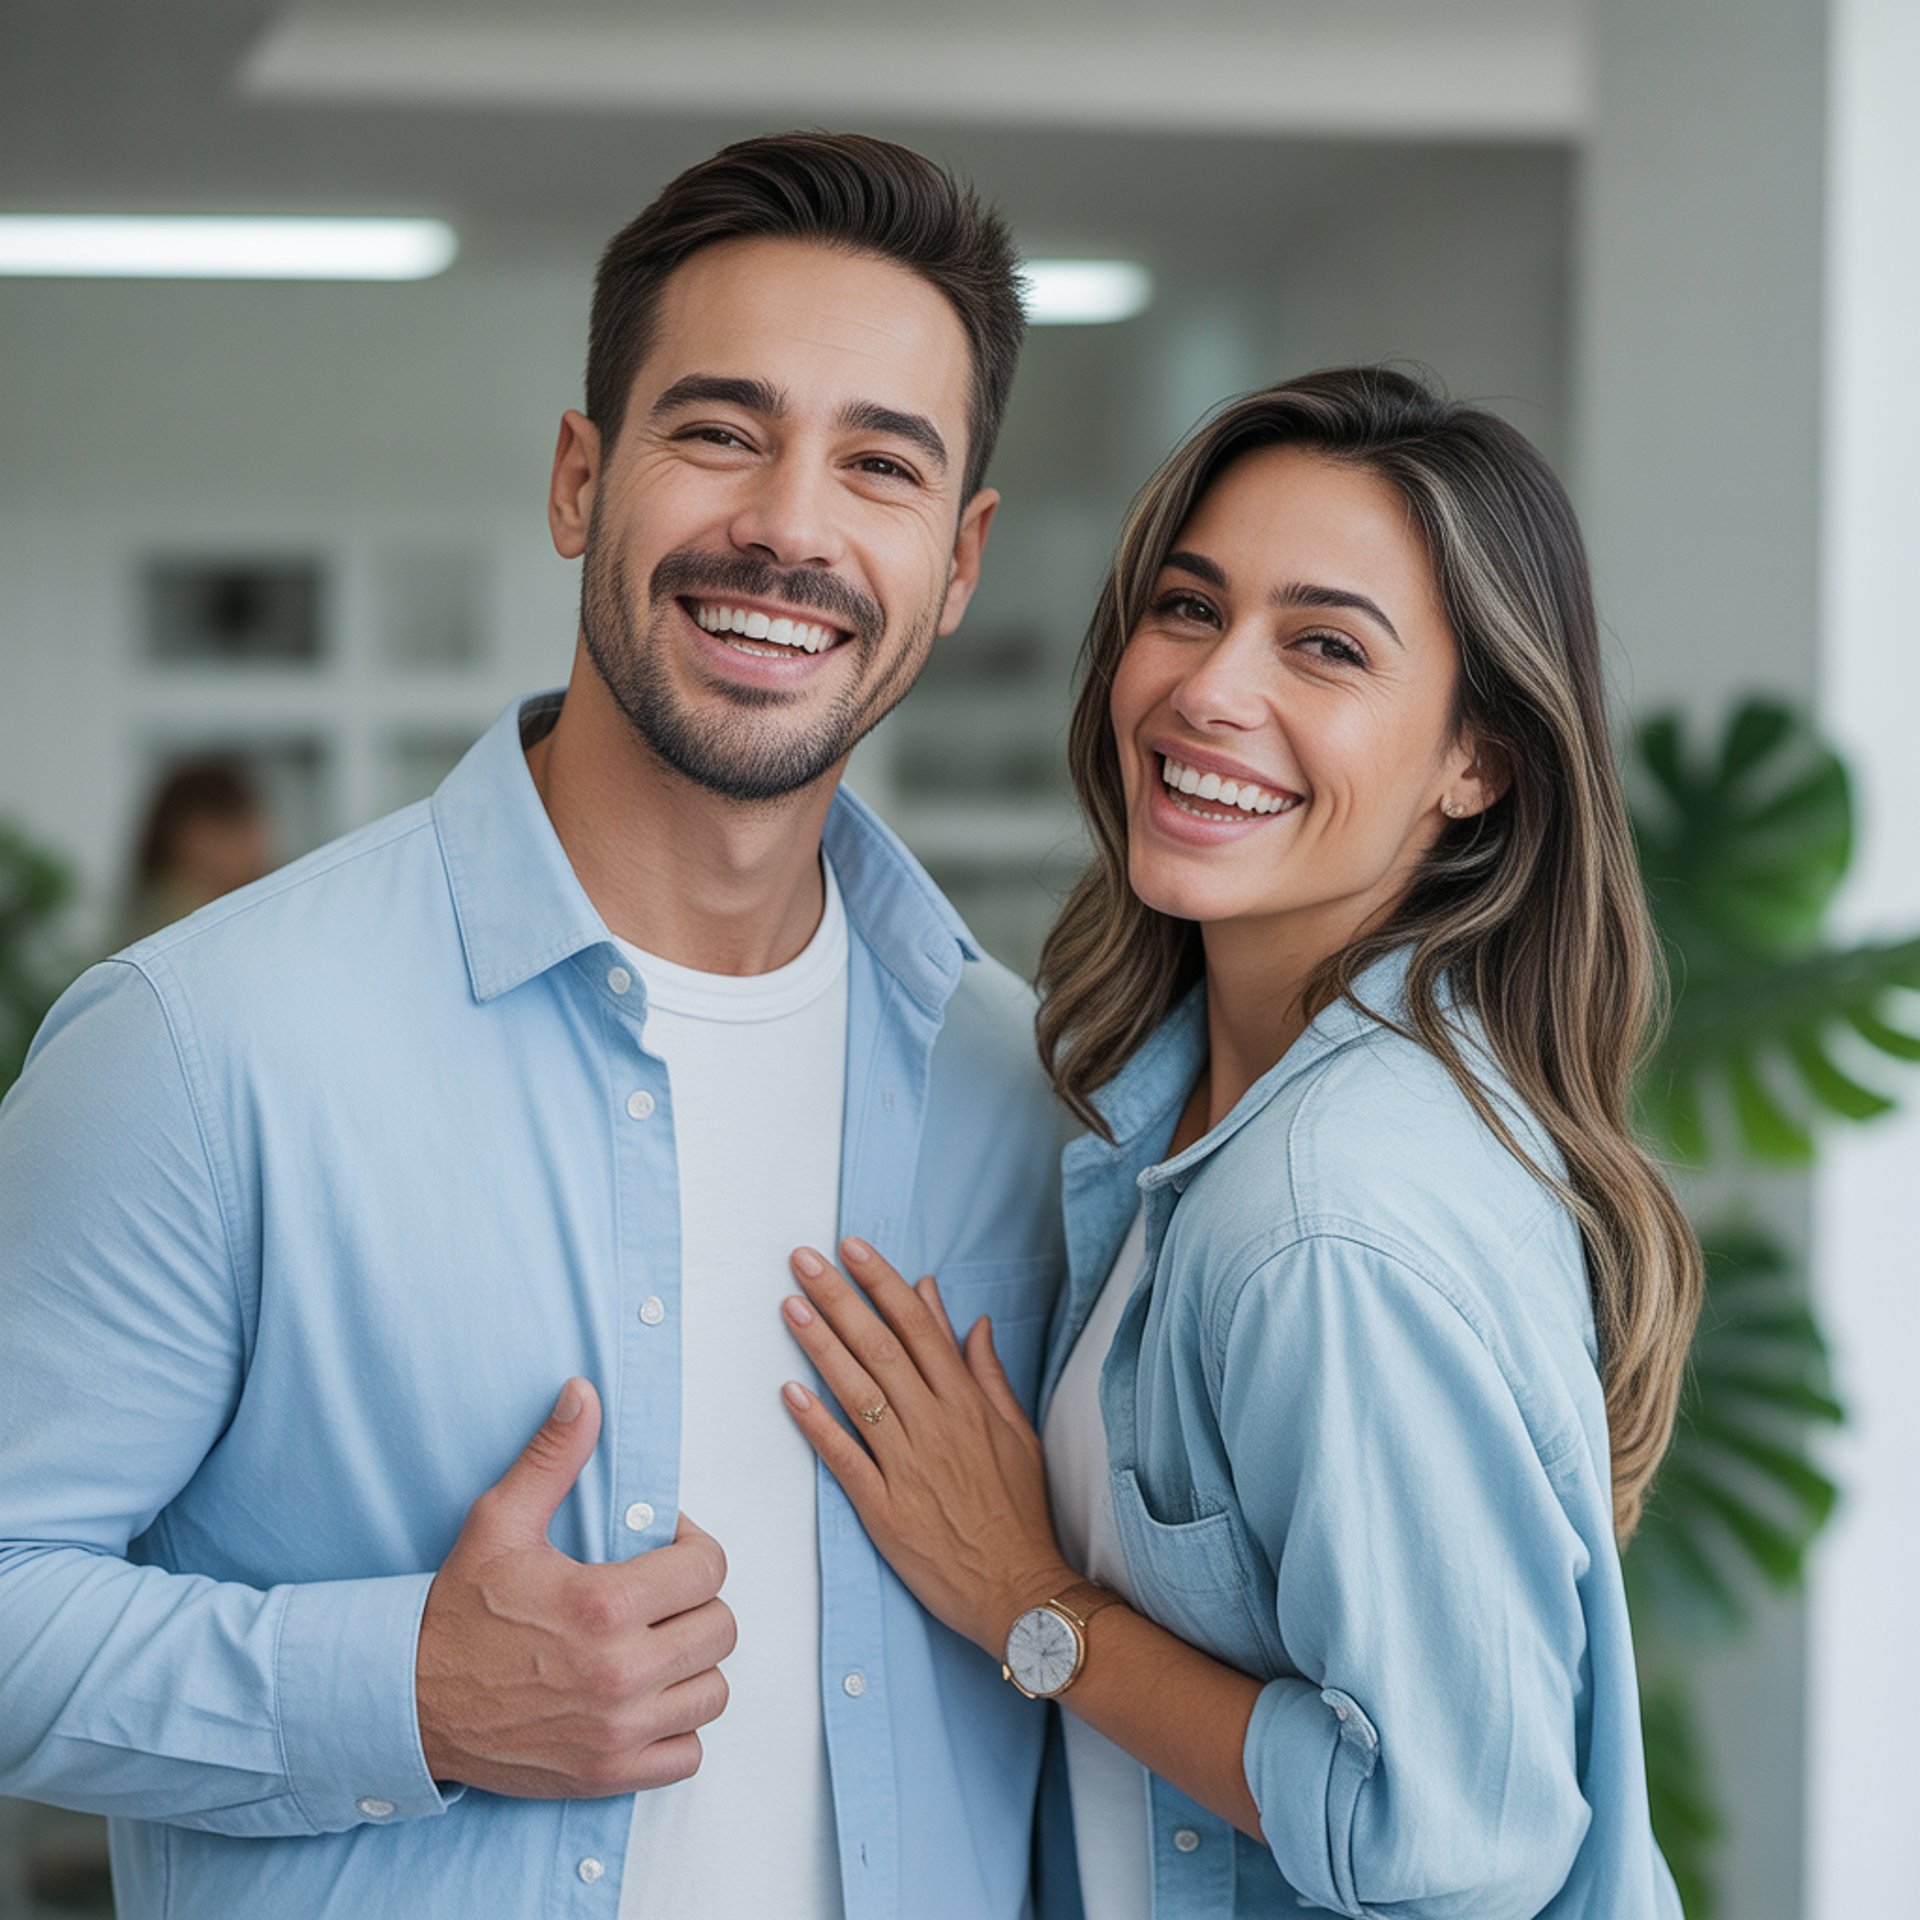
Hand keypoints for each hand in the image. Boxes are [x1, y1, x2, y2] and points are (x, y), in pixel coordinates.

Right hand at [415, 1378, 734, 1796]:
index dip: (693, 1548)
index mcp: (604, 1606)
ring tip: (655, 1643)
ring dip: (692, 1664)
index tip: (664, 1548)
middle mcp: (621, 1673)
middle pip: (721, 1628)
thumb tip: (583, 1393)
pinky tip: (646, 1698)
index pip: (709, 1568)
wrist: (407, 1704)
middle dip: (697, 1602)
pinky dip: (677, 1727)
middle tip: (660, 1596)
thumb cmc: (455, 1613)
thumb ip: (553, 1457)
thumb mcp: (499, 1522)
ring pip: (713, 1691)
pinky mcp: (608, 1775)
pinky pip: (688, 1754)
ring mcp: (618, 1732)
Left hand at [780, 1239, 1075, 1656]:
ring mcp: (908, 1466)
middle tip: (804, 1260)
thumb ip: (988, 1374)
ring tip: (790, 1306)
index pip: (919, 1327)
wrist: (1019, 1589)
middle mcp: (936, 1425)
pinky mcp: (884, 1508)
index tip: (853, 1249)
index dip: (883, 1284)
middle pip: (881, 1347)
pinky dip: (818, 1424)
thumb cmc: (1018, 1512)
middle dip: (840, 1298)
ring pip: (859, 1392)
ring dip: (822, 1346)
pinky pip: (846, 1457)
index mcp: (967, 1403)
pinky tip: (790, 1393)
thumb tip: (969, 1321)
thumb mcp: (1018, 1433)